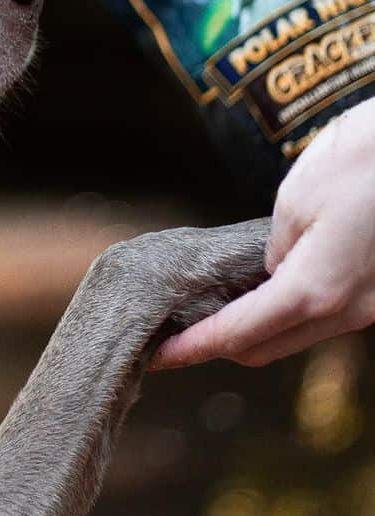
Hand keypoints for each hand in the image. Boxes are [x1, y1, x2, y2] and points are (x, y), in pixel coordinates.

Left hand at [150, 100, 374, 367]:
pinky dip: (289, 313)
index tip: (161, 355)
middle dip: (218, 345)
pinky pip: (327, 314)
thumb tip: (272, 274)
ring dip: (255, 330)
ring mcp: (372, 307)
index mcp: (315, 291)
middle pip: (266, 348)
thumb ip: (274, 251)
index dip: (194, 347)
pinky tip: (263, 294)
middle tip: (176, 337)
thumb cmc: (361, 160)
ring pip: (299, 334)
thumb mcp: (295, 202)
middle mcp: (348, 311)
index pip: (238, 333)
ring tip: (212, 313)